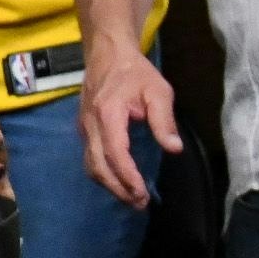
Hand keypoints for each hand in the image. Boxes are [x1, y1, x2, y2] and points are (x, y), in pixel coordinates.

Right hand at [77, 41, 178, 208]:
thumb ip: (164, 120)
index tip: (142, 193)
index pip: (114, 152)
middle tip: (140, 203)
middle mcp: (90, 124)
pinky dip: (104, 175)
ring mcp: (84, 128)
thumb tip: (174, 148)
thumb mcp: (158, 91)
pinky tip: (120, 183)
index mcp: (108, 114)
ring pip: (91, 166)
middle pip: (98, 166)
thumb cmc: (136, 72)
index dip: (127, 176)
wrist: (108, 53)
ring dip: (110, 186)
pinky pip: (90, 158)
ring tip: (132, 198)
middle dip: (119, 188)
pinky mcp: (84, 130)